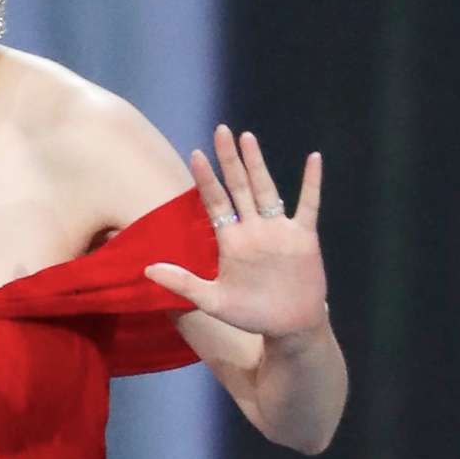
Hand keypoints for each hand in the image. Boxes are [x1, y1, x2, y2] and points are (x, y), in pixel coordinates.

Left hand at [143, 123, 325, 340]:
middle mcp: (254, 229)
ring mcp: (279, 230)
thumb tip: (146, 270)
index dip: (207, 180)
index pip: (216, 203)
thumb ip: (182, 283)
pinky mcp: (303, 237)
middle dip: (230, 160)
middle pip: (239, 187)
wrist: (288, 327)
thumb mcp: (213, 301)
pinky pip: (308, 204)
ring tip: (248, 138)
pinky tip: (313, 160)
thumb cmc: (251, 315)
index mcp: (232, 241)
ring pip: (266, 189)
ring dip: (258, 164)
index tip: (196, 154)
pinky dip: (311, 183)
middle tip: (220, 131)